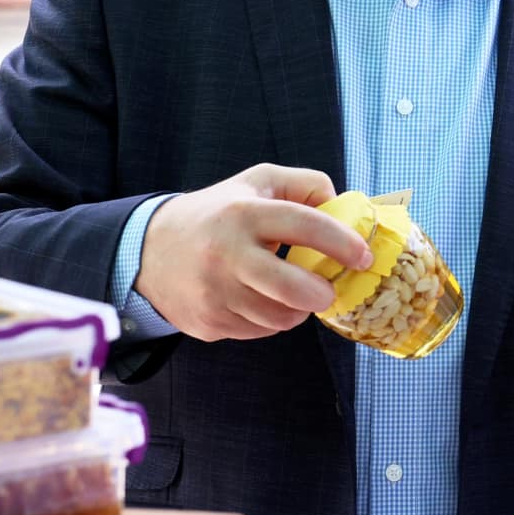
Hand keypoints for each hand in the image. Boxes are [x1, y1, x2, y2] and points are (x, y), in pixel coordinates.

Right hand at [133, 164, 376, 341]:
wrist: (150, 251)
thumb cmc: (217, 214)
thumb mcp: (256, 183)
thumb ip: (303, 185)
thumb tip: (341, 207)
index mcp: (243, 213)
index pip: (304, 225)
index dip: (341, 242)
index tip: (363, 256)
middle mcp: (226, 253)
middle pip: (292, 287)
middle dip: (322, 294)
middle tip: (328, 290)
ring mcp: (215, 292)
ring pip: (279, 317)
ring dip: (297, 309)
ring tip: (293, 294)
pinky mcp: (208, 322)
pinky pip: (258, 331)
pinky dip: (271, 320)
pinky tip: (261, 301)